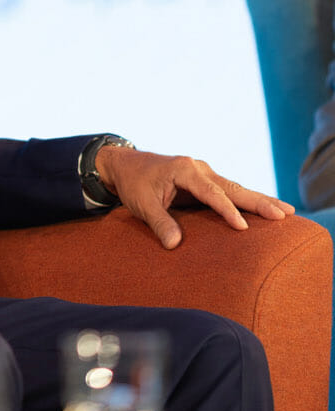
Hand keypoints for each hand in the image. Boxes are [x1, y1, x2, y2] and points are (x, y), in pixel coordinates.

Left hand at [96, 145, 294, 249]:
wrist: (124, 165)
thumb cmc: (133, 184)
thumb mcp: (142, 204)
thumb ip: (159, 222)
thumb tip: (174, 245)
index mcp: (185, 170)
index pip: (212, 192)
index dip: (227, 210)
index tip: (243, 228)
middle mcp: (199, 168)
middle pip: (233, 187)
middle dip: (260, 201)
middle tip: (285, 214)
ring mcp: (204, 173)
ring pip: (236, 188)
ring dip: (260, 200)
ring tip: (286, 212)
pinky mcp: (204, 180)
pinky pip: (229, 191)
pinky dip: (247, 200)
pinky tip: (265, 209)